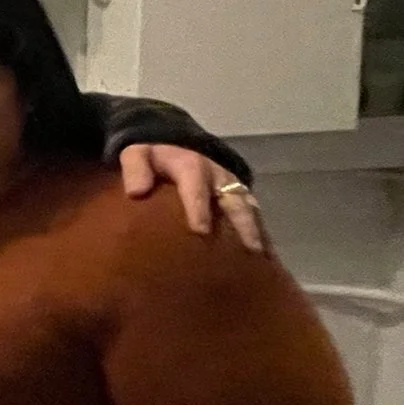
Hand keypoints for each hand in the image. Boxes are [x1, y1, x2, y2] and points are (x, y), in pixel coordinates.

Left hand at [120, 144, 267, 254]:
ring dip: (258, 231)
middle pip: (235, 201)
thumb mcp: (137, 155)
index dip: (200, 208)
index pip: (196, 187)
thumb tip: (136, 192)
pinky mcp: (240, 196)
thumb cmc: (154, 158)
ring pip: (250, 209)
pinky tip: (268, 258)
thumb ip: (136, 169)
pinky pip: (255, 215)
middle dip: (244, 224)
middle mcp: (218, 177)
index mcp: (192, 166)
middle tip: (250, 249)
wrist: (176, 146)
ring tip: (264, 258)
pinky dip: (263, 234)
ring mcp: (233, 187)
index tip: (201, 230)